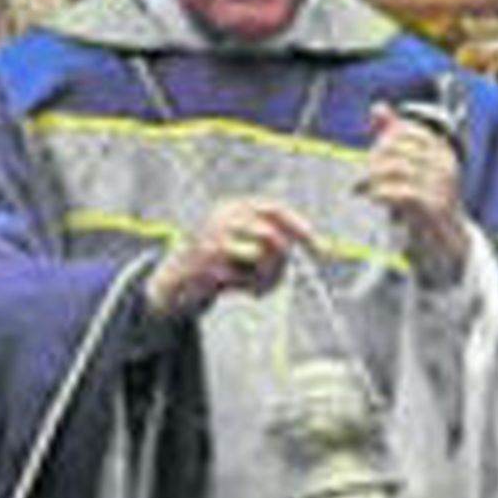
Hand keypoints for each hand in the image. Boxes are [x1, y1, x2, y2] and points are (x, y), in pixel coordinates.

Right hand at [150, 197, 310, 320]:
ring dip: (265, 277)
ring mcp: (213, 237)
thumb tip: (300, 249)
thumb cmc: (221, 264)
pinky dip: (248, 288)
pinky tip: (238, 290)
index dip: (299, 226)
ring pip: (260, 256)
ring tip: (255, 285)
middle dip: (280, 262)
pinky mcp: (207, 262)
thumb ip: (275, 246)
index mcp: (235, 207)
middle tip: (274, 278)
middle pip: (272, 236)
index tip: (319, 249)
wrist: (178, 282)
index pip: (274, 208)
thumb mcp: (249, 248)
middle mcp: (223, 216)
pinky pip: (244, 278)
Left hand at [361, 103, 468, 285]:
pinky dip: (381, 193)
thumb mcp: (411, 164)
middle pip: (396, 149)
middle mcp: (444, 162)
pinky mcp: (435, 207)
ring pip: (396, 169)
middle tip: (360, 176)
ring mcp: (441, 184)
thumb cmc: (425, 199)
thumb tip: (378, 107)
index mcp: (440, 148)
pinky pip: (402, 192)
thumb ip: (394, 135)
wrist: (447, 240)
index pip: (404, 130)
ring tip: (361, 189)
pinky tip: (372, 199)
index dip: (382, 140)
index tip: (372, 156)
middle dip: (373, 161)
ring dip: (372, 178)